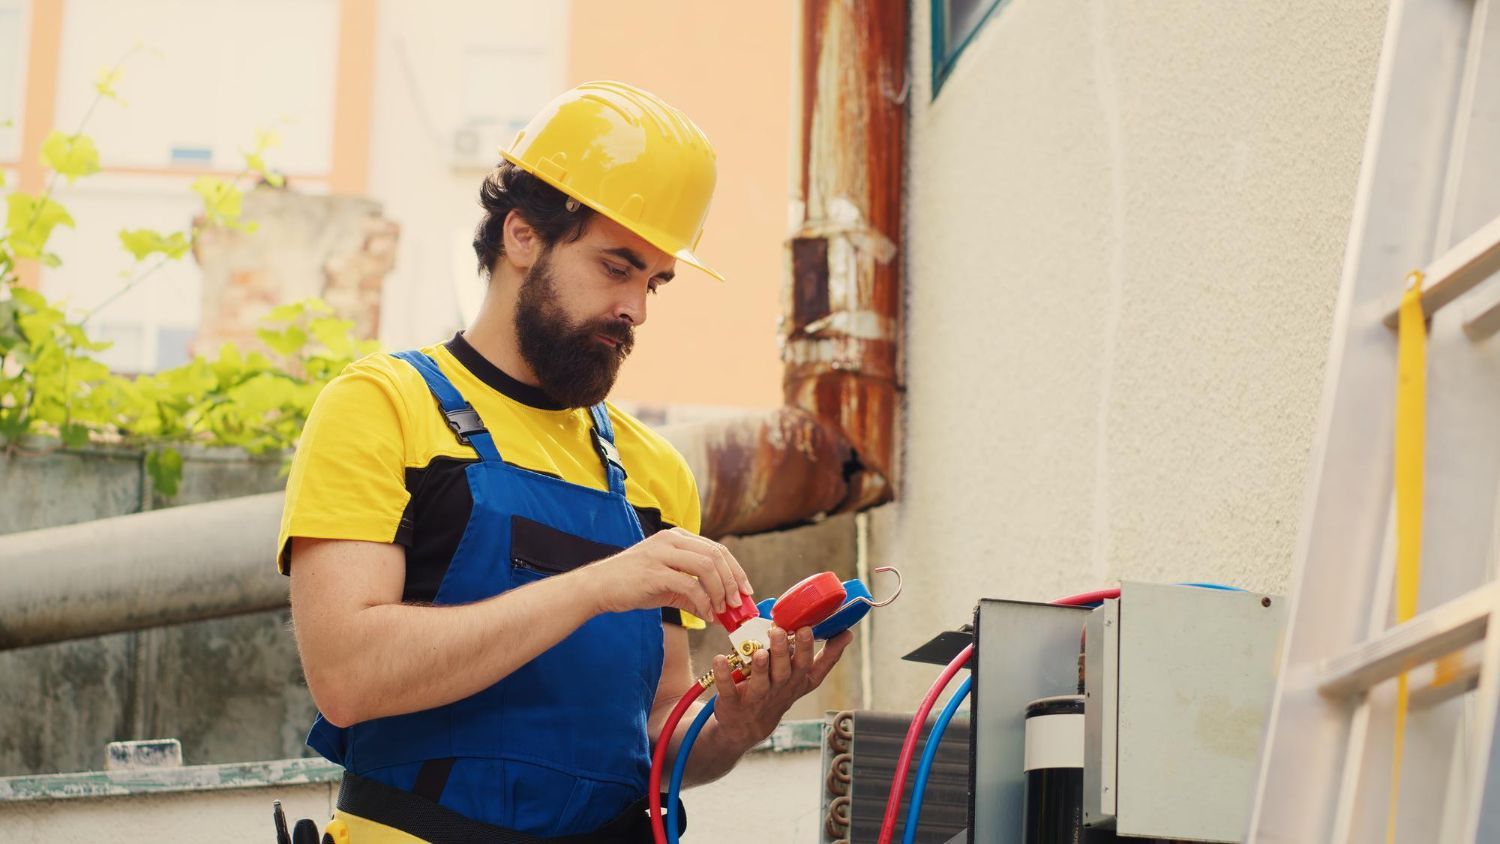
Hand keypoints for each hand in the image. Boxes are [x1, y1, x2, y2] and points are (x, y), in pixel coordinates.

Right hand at [583, 528, 753, 622]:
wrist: (598, 587)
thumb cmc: (633, 584)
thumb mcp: (668, 585)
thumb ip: (694, 593)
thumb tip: (719, 611)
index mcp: (677, 537)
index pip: (717, 549)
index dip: (736, 570)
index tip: (746, 591)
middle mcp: (672, 540)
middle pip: (716, 556)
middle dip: (733, 581)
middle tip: (738, 604)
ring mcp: (662, 553)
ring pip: (707, 567)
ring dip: (720, 591)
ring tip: (722, 610)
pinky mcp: (655, 572)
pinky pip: (689, 585)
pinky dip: (704, 602)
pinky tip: (706, 616)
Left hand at [710, 626, 852, 748]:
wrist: (746, 728)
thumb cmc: (778, 692)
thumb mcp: (803, 679)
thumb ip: (823, 658)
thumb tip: (847, 633)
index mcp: (798, 681)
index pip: (814, 668)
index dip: (822, 653)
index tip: (820, 630)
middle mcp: (780, 689)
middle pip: (786, 671)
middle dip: (784, 652)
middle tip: (780, 632)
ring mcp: (756, 698)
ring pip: (760, 682)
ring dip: (760, 666)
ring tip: (759, 650)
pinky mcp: (733, 702)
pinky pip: (728, 688)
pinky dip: (723, 675)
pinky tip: (719, 659)